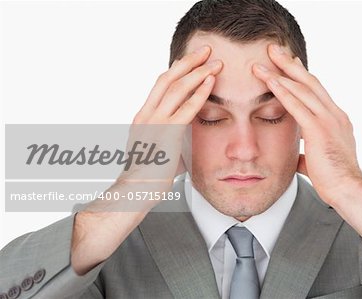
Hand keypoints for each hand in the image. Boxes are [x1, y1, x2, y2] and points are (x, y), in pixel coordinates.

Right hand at [71, 46, 222, 274]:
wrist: (136, 190)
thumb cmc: (148, 174)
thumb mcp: (159, 148)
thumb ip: (171, 135)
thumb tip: (185, 132)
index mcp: (143, 115)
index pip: (161, 84)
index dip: (178, 69)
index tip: (193, 60)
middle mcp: (146, 114)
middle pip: (168, 78)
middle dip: (189, 62)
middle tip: (206, 51)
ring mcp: (155, 122)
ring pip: (177, 88)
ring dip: (198, 73)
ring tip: (215, 63)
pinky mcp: (167, 134)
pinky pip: (186, 108)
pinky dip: (200, 93)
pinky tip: (211, 83)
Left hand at [253, 44, 361, 205]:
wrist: (349, 191)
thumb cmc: (335, 180)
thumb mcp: (319, 162)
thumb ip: (307, 155)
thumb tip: (298, 157)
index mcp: (336, 120)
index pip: (317, 92)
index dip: (301, 76)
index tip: (289, 64)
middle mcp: (334, 114)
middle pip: (310, 81)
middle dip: (290, 65)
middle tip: (274, 50)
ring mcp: (328, 120)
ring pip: (303, 88)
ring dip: (281, 73)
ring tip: (264, 60)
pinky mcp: (319, 130)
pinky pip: (297, 105)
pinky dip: (282, 91)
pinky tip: (269, 81)